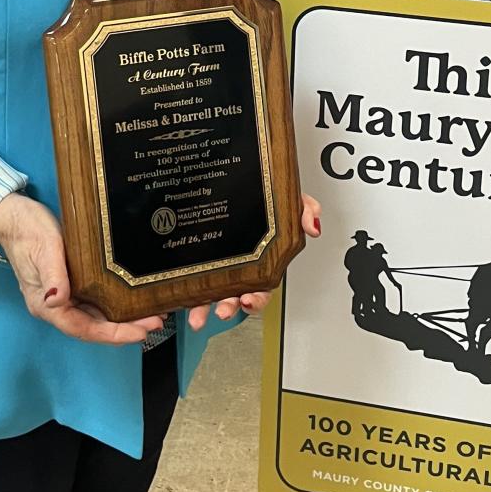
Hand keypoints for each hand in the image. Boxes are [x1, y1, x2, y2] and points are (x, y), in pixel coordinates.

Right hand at [0, 192, 163, 344]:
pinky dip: (113, 305)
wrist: (15, 215)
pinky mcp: (68, 282)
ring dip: (122, 319)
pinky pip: (93, 301)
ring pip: (95, 316)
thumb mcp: (44, 247)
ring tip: (151, 315)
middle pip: (92, 327)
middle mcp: (54, 305)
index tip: (139, 333)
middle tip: (156, 322)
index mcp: (46, 303)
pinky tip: (130, 300)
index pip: (82, 328)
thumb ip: (52, 275)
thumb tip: (57, 301)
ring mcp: (62, 295)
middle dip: (124, 329)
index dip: (111, 334)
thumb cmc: (28, 229)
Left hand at [185, 193, 322, 330]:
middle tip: (222, 311)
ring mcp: (218, 263)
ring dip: (205, 308)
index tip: (249, 301)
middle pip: (236, 295)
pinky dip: (186, 292)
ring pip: (211, 293)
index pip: (262, 286)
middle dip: (229, 307)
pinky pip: (191, 277)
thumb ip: (305, 209)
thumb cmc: (265, 195)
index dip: (256, 299)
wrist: (241, 175)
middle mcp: (240, 266)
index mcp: (263, 260)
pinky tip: (178, 299)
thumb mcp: (290, 199)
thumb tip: (312, 227)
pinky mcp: (198, 256)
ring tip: (198, 316)